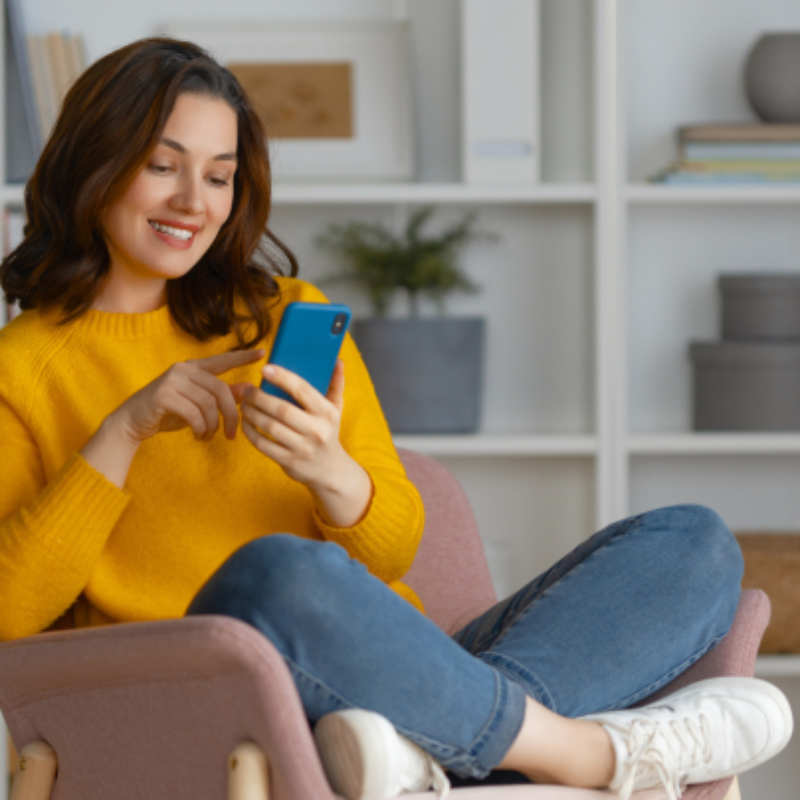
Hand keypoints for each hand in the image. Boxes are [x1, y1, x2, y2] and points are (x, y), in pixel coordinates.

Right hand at [112, 349, 265, 445]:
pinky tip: (198, 436)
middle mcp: (183, 369)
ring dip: (213, 426)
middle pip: (220, 390)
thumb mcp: (198, 404)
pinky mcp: (163, 396)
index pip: (223, 360)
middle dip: (230, 415)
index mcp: (193, 367)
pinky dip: (201, 429)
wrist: (132, 422)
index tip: (263, 354)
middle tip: (232, 434)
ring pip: (208, 404)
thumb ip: (221, 396)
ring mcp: (172, 380)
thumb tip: (248, 390)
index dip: (242, 357)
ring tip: (207, 436)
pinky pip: (194, 414)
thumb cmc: (168, 412)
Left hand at [240, 360, 371, 525]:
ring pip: (270, 427)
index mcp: (327, 413)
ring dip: (252, 413)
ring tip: (243, 403)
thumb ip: (336, 384)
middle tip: (247, 389)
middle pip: (282, 410)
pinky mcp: (289, 462)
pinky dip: (250, 432)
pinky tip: (245, 422)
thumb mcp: (336, 409)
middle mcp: (317, 431)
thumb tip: (338, 360)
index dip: (282, 378)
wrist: (330, 470)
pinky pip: (263, 444)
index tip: (265, 369)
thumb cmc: (328, 432)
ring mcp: (302, 448)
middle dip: (259, 397)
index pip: (303, 390)